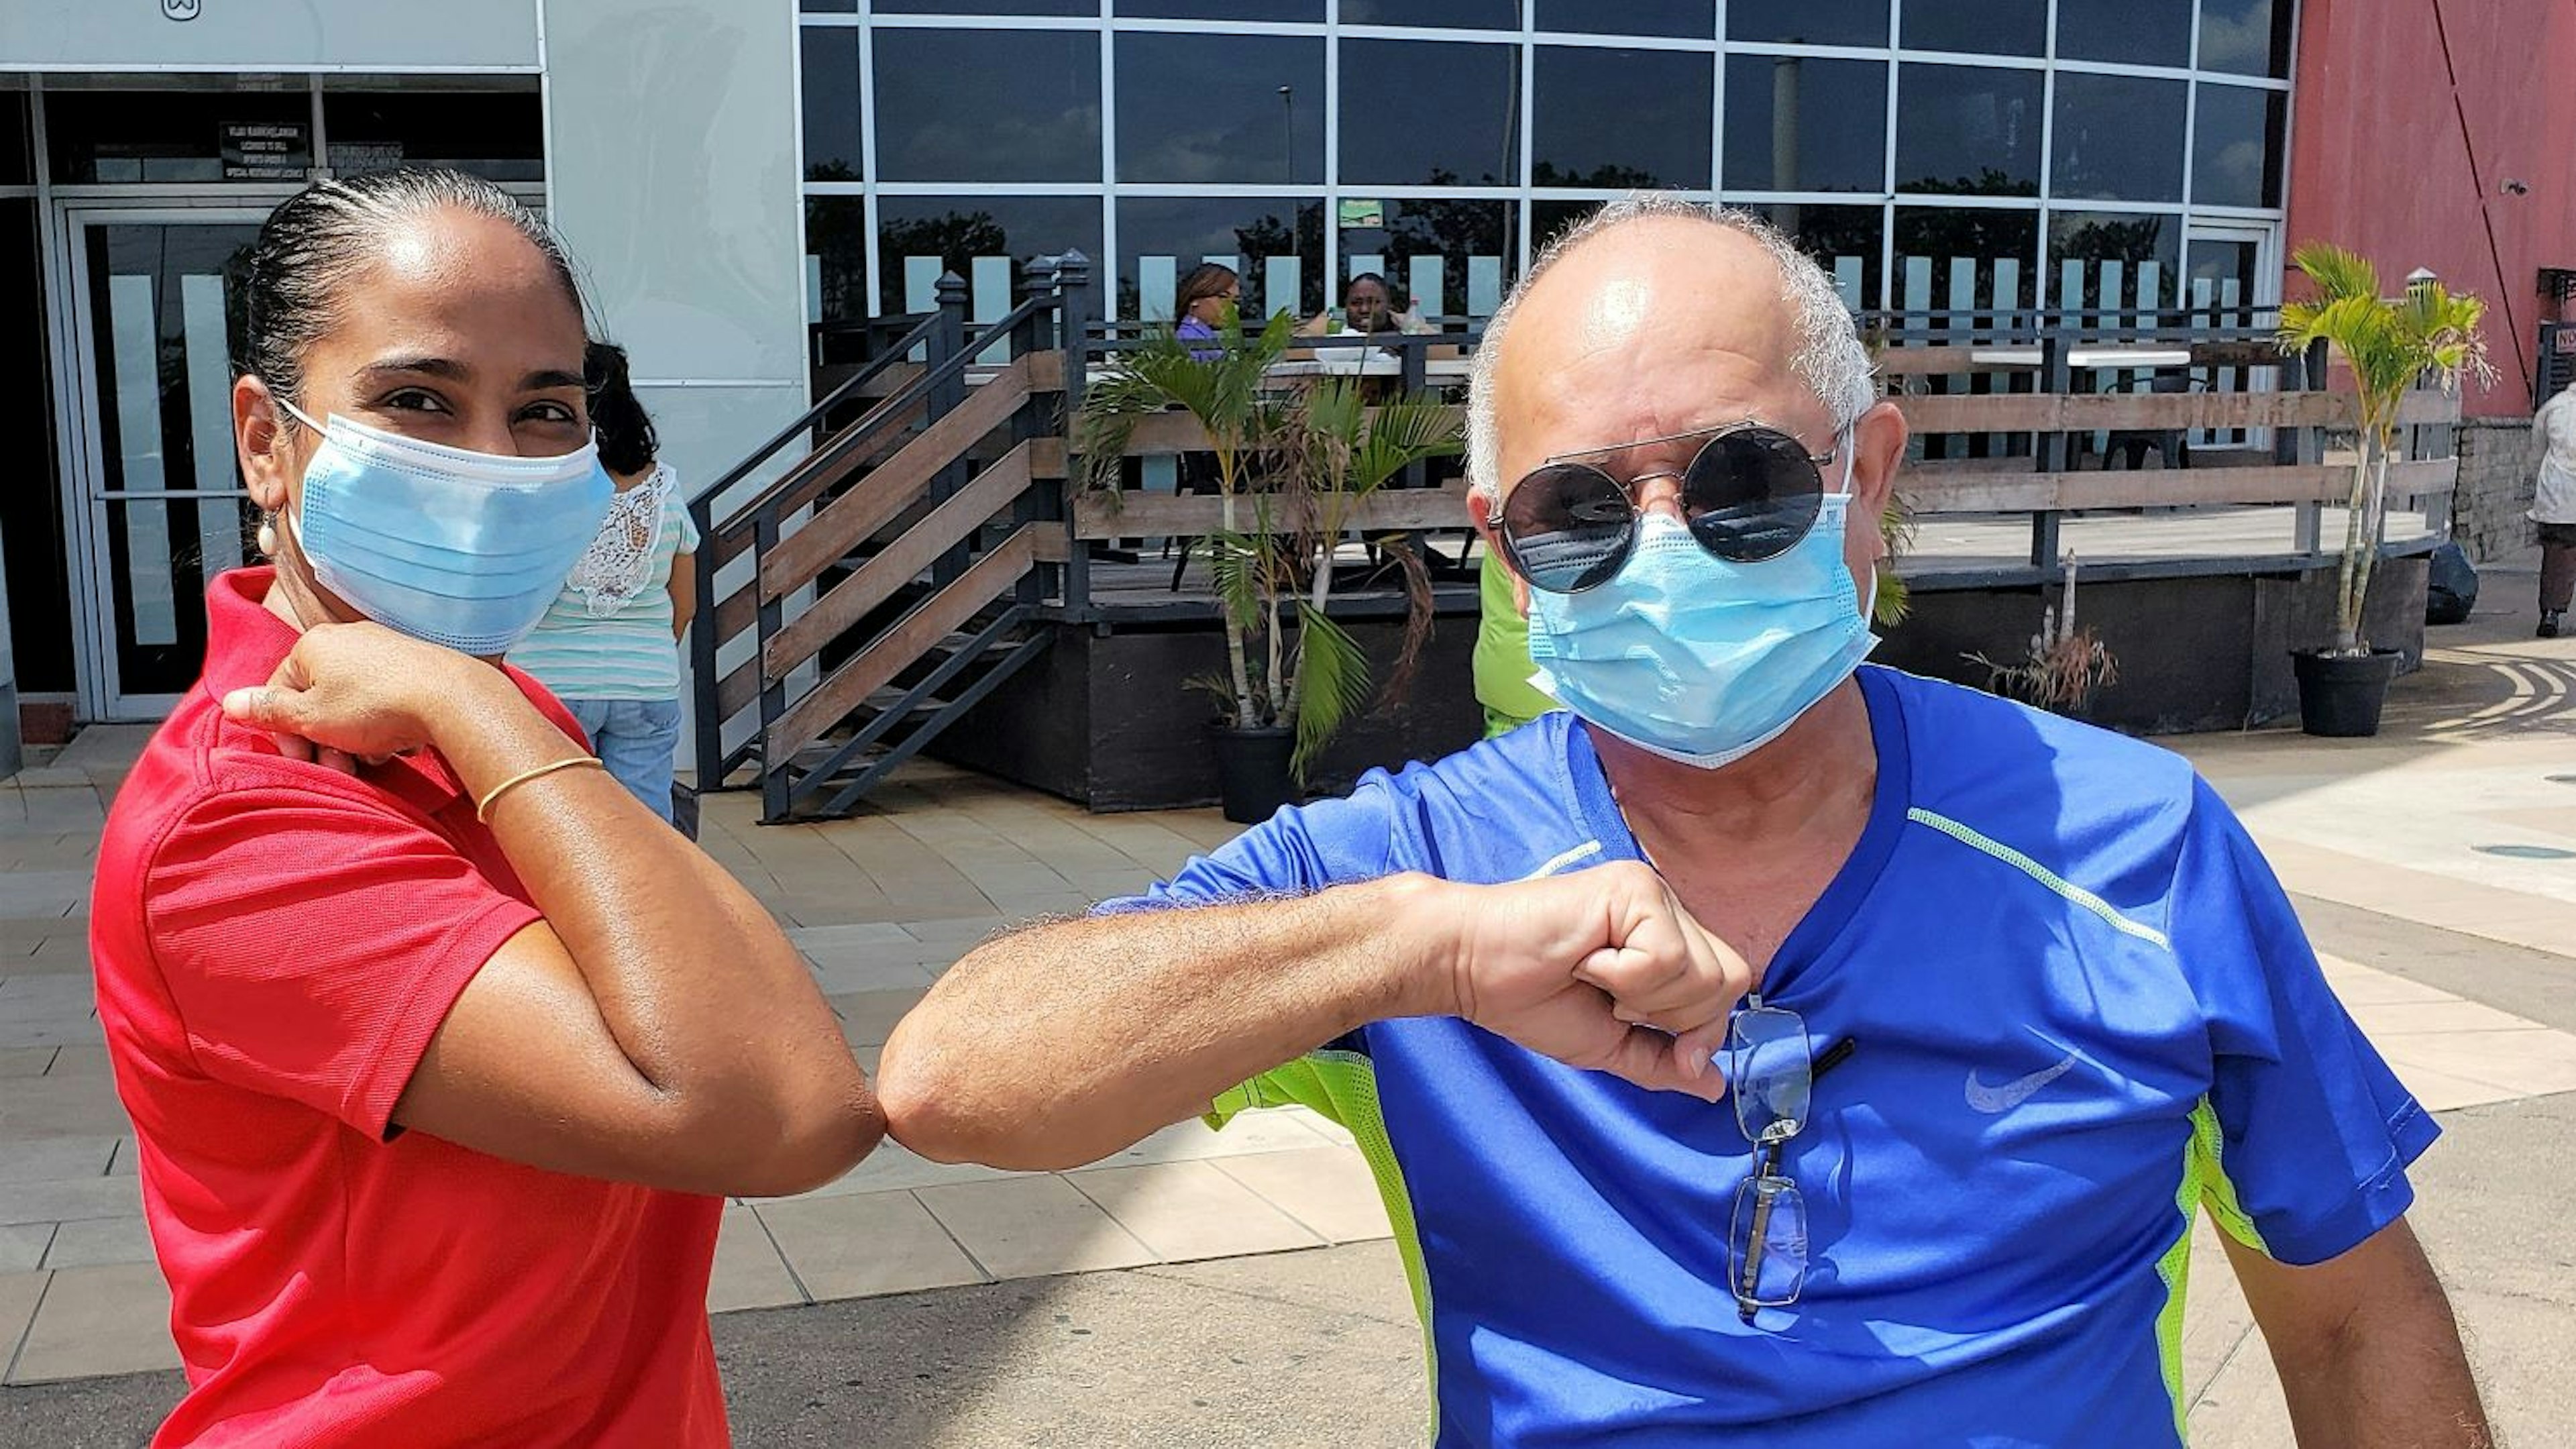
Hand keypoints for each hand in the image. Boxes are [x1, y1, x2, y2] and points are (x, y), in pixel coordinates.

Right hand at [221, 622, 502, 766]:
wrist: (451, 699)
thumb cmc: (375, 706)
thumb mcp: (312, 716)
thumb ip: (270, 710)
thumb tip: (231, 702)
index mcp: (314, 645)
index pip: (280, 690)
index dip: (286, 732)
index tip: (304, 759)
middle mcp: (347, 640)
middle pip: (318, 700)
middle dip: (325, 741)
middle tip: (342, 769)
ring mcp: (383, 651)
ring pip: (352, 707)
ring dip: (356, 740)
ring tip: (375, 756)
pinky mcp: (412, 667)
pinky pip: (384, 703)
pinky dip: (385, 727)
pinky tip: (398, 744)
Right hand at [1436, 861, 1750, 1100]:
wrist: (1470, 968)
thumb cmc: (1530, 999)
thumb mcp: (1609, 1044)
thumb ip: (1663, 1062)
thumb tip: (1714, 1086)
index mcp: (1667, 935)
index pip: (1728, 984)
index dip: (1696, 1025)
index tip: (1633, 1024)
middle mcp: (1668, 907)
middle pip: (1729, 979)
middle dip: (1672, 1014)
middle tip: (1610, 998)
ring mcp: (1652, 892)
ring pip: (1703, 971)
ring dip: (1642, 996)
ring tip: (1593, 975)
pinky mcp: (1632, 887)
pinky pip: (1665, 956)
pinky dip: (1623, 977)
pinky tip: (1584, 960)